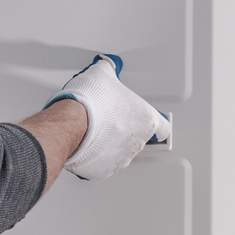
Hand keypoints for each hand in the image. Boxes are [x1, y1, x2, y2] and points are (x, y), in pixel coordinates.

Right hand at [48, 54, 169, 179]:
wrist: (70, 123)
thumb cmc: (90, 101)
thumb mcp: (103, 73)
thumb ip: (110, 68)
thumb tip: (109, 63)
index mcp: (145, 120)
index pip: (163, 127)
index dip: (156, 122)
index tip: (149, 120)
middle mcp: (136, 143)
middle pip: (139, 139)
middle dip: (125, 130)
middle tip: (110, 119)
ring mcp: (120, 159)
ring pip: (120, 153)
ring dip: (110, 144)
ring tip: (95, 131)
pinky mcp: (102, 170)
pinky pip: (101, 164)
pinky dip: (95, 157)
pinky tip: (86, 144)